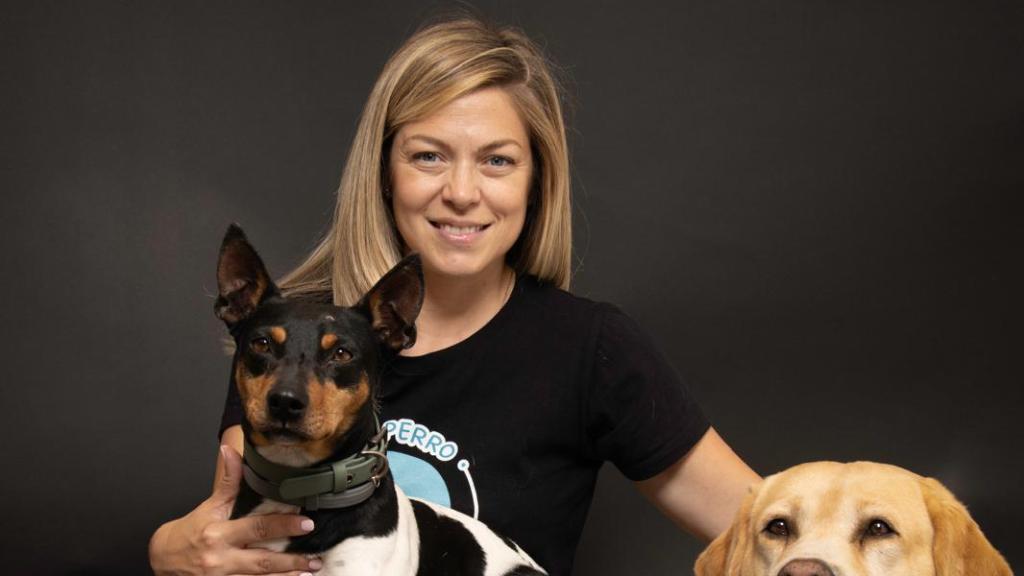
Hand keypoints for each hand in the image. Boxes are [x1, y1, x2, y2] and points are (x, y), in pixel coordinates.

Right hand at [149, 445, 322, 575]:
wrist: (163, 560)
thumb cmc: (189, 532)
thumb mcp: (208, 506)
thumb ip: (227, 482)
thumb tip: (232, 451)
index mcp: (219, 534)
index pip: (256, 528)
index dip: (282, 525)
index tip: (305, 523)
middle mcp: (221, 559)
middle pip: (262, 560)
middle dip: (291, 559)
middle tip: (315, 555)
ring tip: (310, 570)